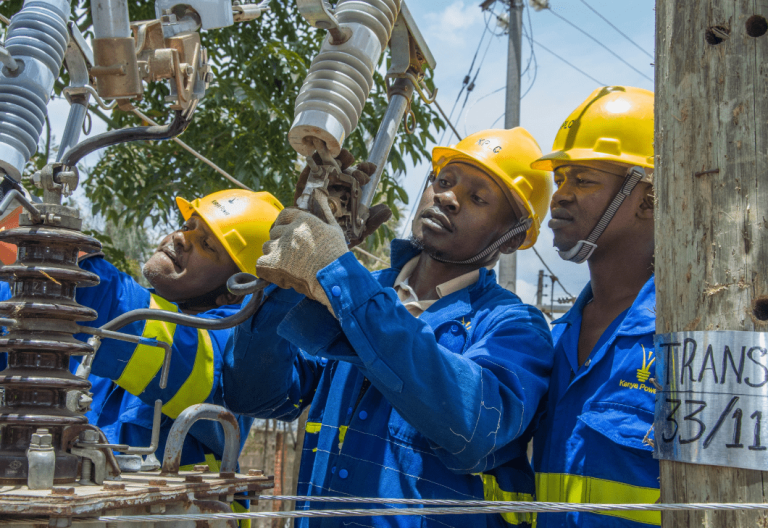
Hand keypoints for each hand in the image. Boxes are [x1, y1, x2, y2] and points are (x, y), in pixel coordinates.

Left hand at [257, 191, 348, 312]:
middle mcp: (289, 230)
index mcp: (303, 219)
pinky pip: (260, 264)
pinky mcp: (272, 263)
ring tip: (287, 266)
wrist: (334, 277)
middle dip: (280, 243)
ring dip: (273, 256)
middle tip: (291, 255)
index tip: (286, 233)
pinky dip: (267, 270)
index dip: (283, 224)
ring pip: (267, 247)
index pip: (284, 215)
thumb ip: (325, 212)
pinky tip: (280, 275)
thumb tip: (321, 195)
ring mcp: (279, 246)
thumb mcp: (334, 229)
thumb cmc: (337, 255)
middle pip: (274, 232)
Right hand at [293, 149, 391, 247]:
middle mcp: (334, 189)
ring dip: (339, 159)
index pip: (357, 179)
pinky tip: (326, 154)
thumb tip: (388, 210)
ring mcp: (319, 186)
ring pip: (329, 166)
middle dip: (355, 169)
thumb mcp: (357, 233)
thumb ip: (372, 222)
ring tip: (347, 158)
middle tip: (360, 174)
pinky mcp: (304, 186)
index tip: (372, 169)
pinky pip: (310, 169)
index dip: (364, 171)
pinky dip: (317, 158)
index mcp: (347, 196)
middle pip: (345, 172)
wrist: (309, 249)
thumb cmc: (333, 243)